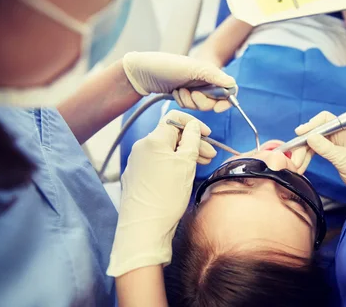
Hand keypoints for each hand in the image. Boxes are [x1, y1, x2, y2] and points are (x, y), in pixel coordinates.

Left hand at [107, 111, 215, 276]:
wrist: (144, 227)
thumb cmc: (167, 196)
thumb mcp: (186, 164)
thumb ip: (192, 140)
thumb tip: (194, 126)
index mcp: (153, 140)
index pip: (175, 119)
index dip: (193, 124)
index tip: (207, 134)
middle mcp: (141, 147)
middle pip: (171, 136)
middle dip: (192, 142)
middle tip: (210, 154)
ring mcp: (136, 162)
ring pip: (164, 151)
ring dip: (184, 154)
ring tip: (201, 165)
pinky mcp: (135, 177)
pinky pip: (156, 163)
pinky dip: (171, 165)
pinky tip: (182, 176)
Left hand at [122, 51, 236, 111]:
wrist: (142, 72)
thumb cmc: (166, 65)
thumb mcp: (192, 68)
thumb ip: (214, 76)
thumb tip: (232, 84)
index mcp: (210, 72)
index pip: (229, 89)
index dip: (227, 101)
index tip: (218, 108)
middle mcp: (205, 80)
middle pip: (215, 101)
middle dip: (202, 101)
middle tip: (191, 93)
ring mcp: (195, 88)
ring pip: (202, 106)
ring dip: (190, 101)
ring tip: (179, 90)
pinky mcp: (186, 95)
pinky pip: (191, 106)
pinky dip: (183, 102)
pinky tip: (174, 92)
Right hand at [290, 111, 345, 196]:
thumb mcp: (344, 160)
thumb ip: (326, 148)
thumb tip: (309, 137)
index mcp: (344, 131)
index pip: (325, 120)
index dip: (311, 125)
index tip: (299, 134)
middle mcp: (338, 135)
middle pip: (315, 133)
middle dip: (303, 145)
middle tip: (295, 160)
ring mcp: (334, 144)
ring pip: (313, 143)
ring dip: (303, 153)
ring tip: (296, 166)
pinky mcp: (332, 154)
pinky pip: (316, 151)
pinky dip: (307, 158)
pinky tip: (302, 166)